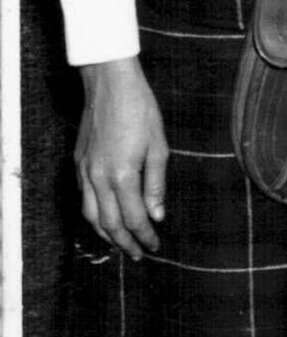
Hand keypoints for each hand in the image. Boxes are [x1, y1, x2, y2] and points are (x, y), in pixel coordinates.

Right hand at [76, 57, 168, 258]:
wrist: (109, 82)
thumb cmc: (139, 109)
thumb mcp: (158, 145)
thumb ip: (156, 183)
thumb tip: (157, 215)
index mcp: (122, 175)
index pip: (134, 219)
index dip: (145, 236)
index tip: (155, 246)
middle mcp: (98, 178)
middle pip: (110, 224)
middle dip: (126, 243)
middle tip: (140, 254)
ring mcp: (85, 171)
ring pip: (91, 216)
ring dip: (106, 235)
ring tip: (121, 244)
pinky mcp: (79, 162)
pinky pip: (84, 199)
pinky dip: (94, 215)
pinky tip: (105, 217)